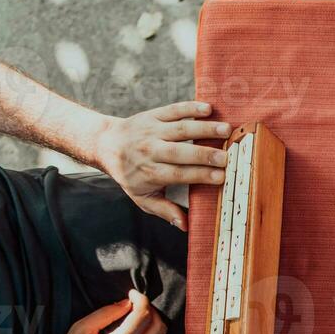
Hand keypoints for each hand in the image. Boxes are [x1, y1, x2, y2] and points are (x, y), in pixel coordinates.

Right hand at [40, 290, 168, 333]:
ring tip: (141, 324)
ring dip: (156, 329)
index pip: (143, 314)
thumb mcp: (80, 330)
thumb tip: (126, 303)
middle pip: (159, 327)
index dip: (141, 298)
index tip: (133, 294)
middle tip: (138, 307)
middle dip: (151, 311)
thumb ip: (105, 313)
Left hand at [93, 101, 230, 230]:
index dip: (201, 175)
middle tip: (227, 156)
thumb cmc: (130, 174)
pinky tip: (209, 109)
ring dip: (204, 128)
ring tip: (227, 129)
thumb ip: (164, 210)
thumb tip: (185, 225)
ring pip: (181, 129)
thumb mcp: (142, 197)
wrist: (106, 144)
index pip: (179, 174)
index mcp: (151, 173)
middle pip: (181, 152)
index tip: (221, 177)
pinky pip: (173, 110)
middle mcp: (151, 151)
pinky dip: (190, 108)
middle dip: (205, 154)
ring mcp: (152, 131)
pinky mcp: (153, 115)